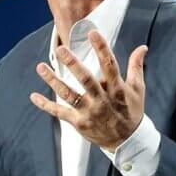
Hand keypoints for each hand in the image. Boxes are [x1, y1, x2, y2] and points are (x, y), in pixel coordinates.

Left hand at [30, 30, 147, 151]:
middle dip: (73, 64)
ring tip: (40, 67)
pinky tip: (33, 96)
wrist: (126, 142)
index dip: (102, 48)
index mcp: (118, 90)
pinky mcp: (79, 122)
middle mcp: (102, 100)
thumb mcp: (138, 90)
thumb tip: (142, 48)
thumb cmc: (131, 112)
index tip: (92, 33)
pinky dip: (46, 105)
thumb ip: (136, 67)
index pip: (110, 66)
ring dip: (53, 81)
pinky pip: (60, 113)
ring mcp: (89, 112)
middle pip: (86, 80)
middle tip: (61, 49)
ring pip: (68, 95)